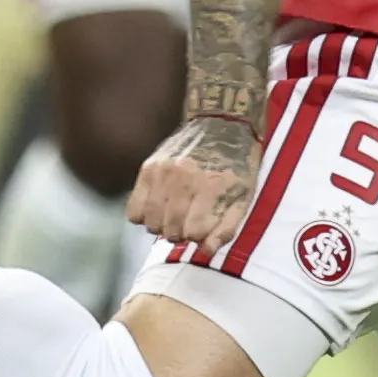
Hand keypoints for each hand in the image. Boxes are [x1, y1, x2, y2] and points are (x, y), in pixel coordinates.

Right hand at [126, 114, 260, 251]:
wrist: (220, 125)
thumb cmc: (235, 166)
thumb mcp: (243, 197)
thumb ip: (227, 228)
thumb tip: (206, 251)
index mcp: (211, 186)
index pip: (192, 233)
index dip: (199, 236)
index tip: (203, 227)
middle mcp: (184, 178)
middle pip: (170, 231)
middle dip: (181, 233)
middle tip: (188, 222)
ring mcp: (162, 172)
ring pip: (151, 224)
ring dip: (163, 227)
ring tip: (174, 216)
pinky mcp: (147, 168)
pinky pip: (133, 211)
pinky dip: (144, 216)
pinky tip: (159, 208)